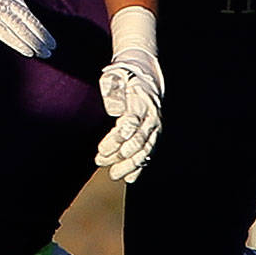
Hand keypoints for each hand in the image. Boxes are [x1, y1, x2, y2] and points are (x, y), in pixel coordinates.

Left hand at [95, 48, 163, 182]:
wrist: (145, 76)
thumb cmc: (124, 79)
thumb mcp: (116, 78)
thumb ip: (112, 90)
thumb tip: (112, 107)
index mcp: (141, 101)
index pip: (131, 122)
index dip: (118, 137)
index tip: (102, 148)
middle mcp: (152, 117)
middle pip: (138, 140)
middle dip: (120, 154)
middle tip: (101, 161)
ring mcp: (155, 128)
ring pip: (145, 150)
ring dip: (129, 164)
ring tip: (113, 174)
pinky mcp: (153, 135)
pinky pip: (148, 153)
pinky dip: (139, 167)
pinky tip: (129, 178)